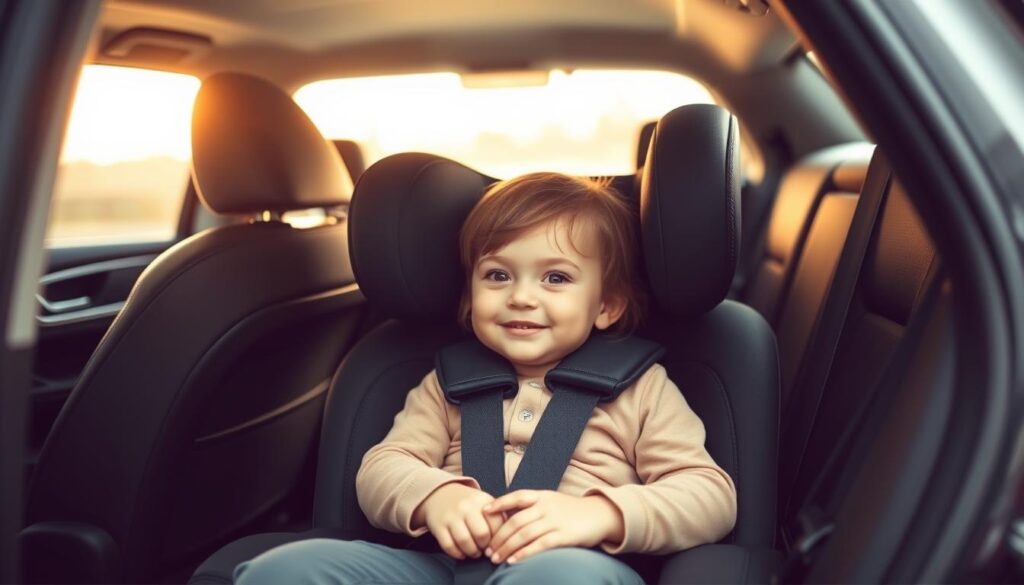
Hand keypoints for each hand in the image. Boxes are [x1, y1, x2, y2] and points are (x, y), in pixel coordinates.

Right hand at [413, 483, 506, 559]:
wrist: (441, 493)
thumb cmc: (469, 503)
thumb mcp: (484, 503)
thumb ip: (498, 516)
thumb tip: (509, 538)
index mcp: (482, 501)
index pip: (497, 524)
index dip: (499, 538)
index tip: (497, 543)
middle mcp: (466, 507)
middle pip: (482, 534)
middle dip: (485, 547)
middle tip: (485, 549)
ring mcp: (451, 516)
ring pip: (465, 542)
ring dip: (472, 552)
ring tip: (475, 552)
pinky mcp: (438, 526)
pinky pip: (449, 546)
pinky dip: (457, 554)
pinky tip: (462, 553)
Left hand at [482, 490, 622, 563]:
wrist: (600, 515)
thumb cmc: (572, 511)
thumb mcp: (552, 502)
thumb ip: (533, 507)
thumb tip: (508, 517)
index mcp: (542, 496)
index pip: (517, 496)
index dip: (499, 503)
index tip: (483, 511)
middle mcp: (546, 506)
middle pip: (516, 521)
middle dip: (499, 537)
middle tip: (487, 549)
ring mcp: (555, 520)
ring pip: (524, 534)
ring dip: (507, 547)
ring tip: (495, 558)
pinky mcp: (564, 535)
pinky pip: (539, 545)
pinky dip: (524, 553)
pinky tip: (513, 561)